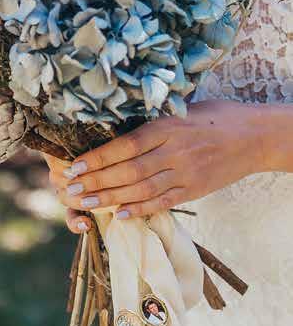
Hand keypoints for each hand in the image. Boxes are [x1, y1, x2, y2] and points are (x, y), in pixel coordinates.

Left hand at [45, 100, 278, 233]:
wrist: (254, 136)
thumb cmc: (214, 116)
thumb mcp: (180, 109)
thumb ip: (151, 121)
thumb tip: (114, 128)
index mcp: (167, 127)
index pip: (125, 145)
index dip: (98, 157)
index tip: (75, 165)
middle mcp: (174, 151)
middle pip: (128, 171)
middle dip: (97, 181)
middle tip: (71, 189)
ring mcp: (185, 173)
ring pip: (142, 189)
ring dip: (111, 198)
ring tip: (86, 203)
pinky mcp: (195, 190)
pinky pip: (164, 202)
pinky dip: (141, 210)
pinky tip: (121, 216)